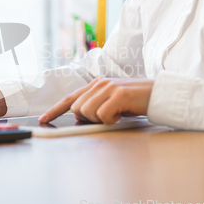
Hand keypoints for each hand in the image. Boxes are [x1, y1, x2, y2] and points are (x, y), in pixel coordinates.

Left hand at [38, 78, 153, 123]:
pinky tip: (121, 114)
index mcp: (96, 85)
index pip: (70, 98)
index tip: (43, 119)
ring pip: (87, 112)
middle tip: (107, 116)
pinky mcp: (118, 94)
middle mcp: (99, 84)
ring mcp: (108, 88)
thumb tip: (78, 117)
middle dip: (88, 118)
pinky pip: (102, 115)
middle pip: (77, 108)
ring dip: (101, 119)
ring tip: (116, 114)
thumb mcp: (112, 104)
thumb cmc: (136, 101)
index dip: (55, 109)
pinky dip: (111, 120)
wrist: (159, 94)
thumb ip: (95, 107)